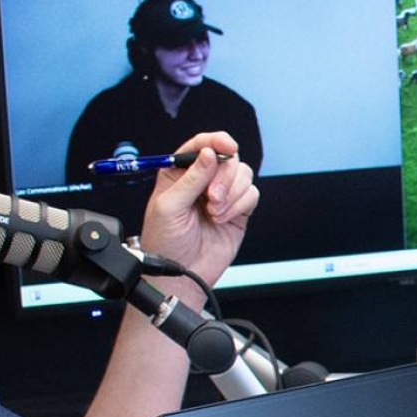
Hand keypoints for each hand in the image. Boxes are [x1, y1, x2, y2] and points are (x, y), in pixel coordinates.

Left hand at [141, 133, 257, 288]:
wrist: (181, 275)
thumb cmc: (164, 243)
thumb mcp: (168, 207)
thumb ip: (190, 179)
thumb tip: (208, 153)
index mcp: (179, 174)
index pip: (200, 145)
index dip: (216, 141)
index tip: (227, 146)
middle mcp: (202, 181)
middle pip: (227, 158)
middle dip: (224, 177)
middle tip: (212, 197)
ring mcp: (222, 196)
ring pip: (243, 174)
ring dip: (232, 193)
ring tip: (215, 213)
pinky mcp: (238, 212)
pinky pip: (251, 194)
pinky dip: (240, 205)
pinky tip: (224, 219)